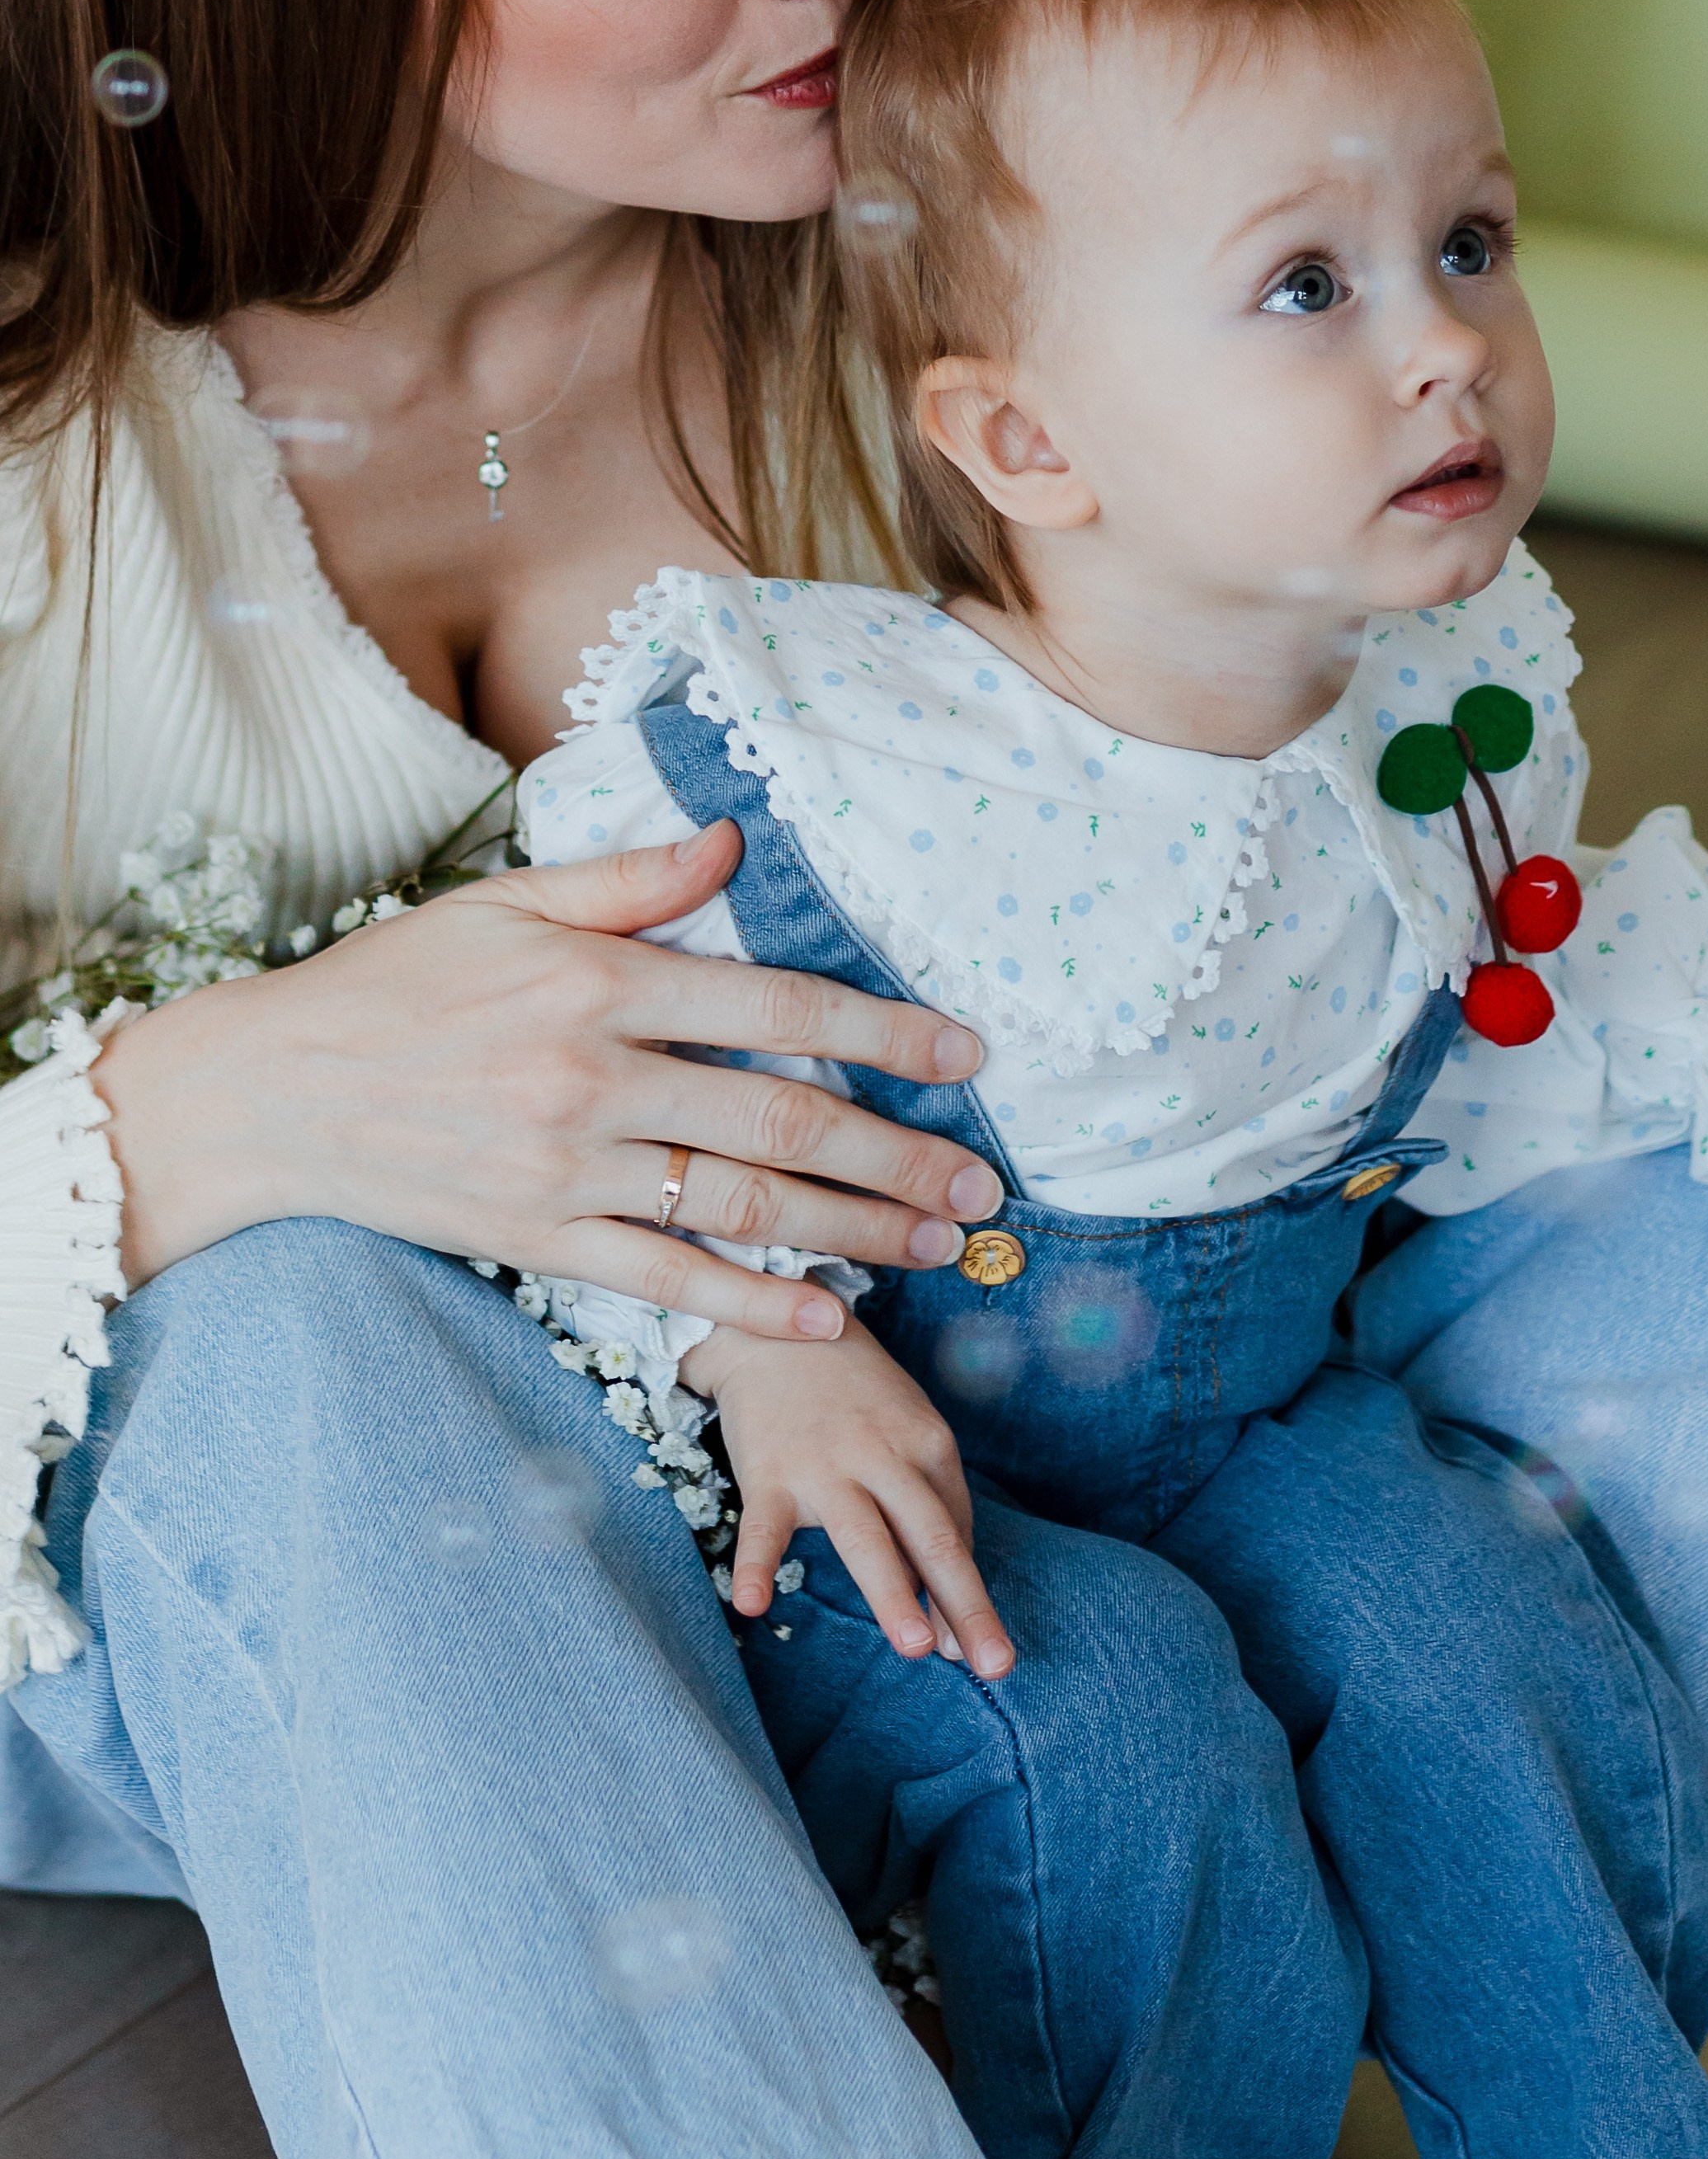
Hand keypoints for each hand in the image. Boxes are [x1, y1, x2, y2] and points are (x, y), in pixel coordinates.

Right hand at [99, 825, 1000, 1332]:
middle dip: (897, 1150)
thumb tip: (730, 841)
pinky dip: (752, 1302)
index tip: (964, 1055)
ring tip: (937, 1240)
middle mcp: (596, 1076)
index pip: (776, 1005)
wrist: (275, 1090)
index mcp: (601, 980)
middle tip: (981, 1176)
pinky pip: (666, 1278)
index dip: (883, 1031)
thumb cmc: (397, 981)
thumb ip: (628, 878)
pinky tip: (829, 1316)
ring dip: (854, 1226)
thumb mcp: (507, 900)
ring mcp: (569, 1167)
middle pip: (781, 1117)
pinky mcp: (539, 1239)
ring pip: (742, 1203)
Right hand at [703, 1316, 1015, 1678]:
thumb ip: (928, 1504)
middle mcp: (885, 1456)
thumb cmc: (854, 1392)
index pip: (956, 1531)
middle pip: (932, 1538)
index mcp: (928, 1444)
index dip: (969, 1596)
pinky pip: (762, 1527)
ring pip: (865, 1538)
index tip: (984, 1654)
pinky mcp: (769, 1472)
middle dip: (965, 1604)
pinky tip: (754, 1605)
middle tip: (993, 1665)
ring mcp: (825, 1465)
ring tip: (918, 1650)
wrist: (774, 1323)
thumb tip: (943, 1600)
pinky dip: (756, 1566)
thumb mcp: (906, 1429)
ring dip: (894, 1595)